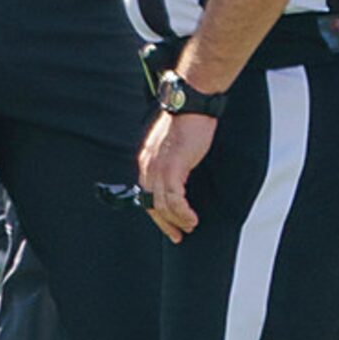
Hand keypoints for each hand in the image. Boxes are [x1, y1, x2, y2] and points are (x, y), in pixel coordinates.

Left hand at [137, 108, 216, 242]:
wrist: (191, 104)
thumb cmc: (187, 121)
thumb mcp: (172, 145)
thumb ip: (170, 161)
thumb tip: (177, 178)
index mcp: (146, 161)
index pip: (147, 195)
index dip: (157, 214)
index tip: (169, 225)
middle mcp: (147, 167)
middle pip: (151, 205)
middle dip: (165, 223)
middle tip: (178, 235)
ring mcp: (158, 168)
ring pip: (163, 206)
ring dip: (177, 220)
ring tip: (190, 226)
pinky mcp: (172, 168)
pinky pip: (174, 200)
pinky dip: (183, 213)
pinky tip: (192, 218)